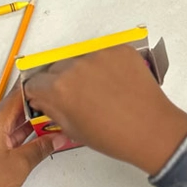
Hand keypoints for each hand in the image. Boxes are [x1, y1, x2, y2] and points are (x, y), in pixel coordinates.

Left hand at [0, 85, 62, 186]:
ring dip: (32, 124)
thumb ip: (40, 147)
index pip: (15, 96)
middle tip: (59, 105)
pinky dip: (24, 137)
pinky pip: (9, 138)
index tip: (48, 80)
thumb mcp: (20, 165)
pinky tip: (39, 140)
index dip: (33, 87)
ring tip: (55, 122)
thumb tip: (56, 137)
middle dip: (37, 107)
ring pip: (13, 125)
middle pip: (15, 109)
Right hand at [23, 45, 186, 173]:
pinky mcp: (118, 50)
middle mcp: (75, 67)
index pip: (35, 82)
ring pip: (80, 59)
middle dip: (62, 81)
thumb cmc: (114, 136)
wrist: (151, 130)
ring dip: (85, 71)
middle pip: (56, 68)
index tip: (46, 96)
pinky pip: (104, 54)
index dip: (40, 92)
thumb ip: (53, 110)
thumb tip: (44, 99)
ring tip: (102, 91)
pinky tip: (116, 84)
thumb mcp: (73, 130)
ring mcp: (99, 55)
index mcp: (58, 89)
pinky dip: (107, 65)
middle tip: (79, 97)